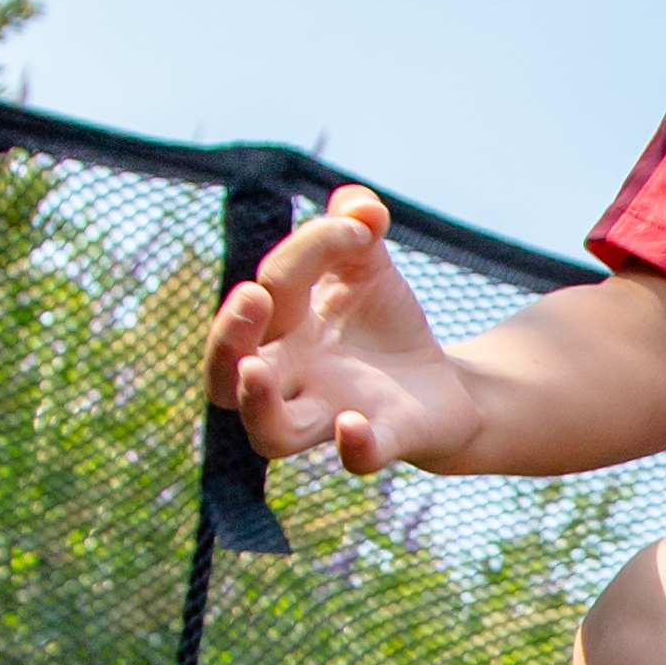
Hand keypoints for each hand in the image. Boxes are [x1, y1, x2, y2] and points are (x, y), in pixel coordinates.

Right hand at [209, 186, 483, 477]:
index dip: (310, 247)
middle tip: (251, 297)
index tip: (362, 229)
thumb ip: (356, 224)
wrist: (441, 383)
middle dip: (227, 336)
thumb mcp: (367, 262)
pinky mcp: (382, 440)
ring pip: (270, 432)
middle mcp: (292, 378)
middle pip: (223, 376)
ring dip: (255, 403)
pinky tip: (352, 422)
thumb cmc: (382, 323)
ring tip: (254, 369)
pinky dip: (354, 446)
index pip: (273, 287)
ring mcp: (331, 415)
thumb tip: (360, 206)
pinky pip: (358, 458)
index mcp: (282, 329)